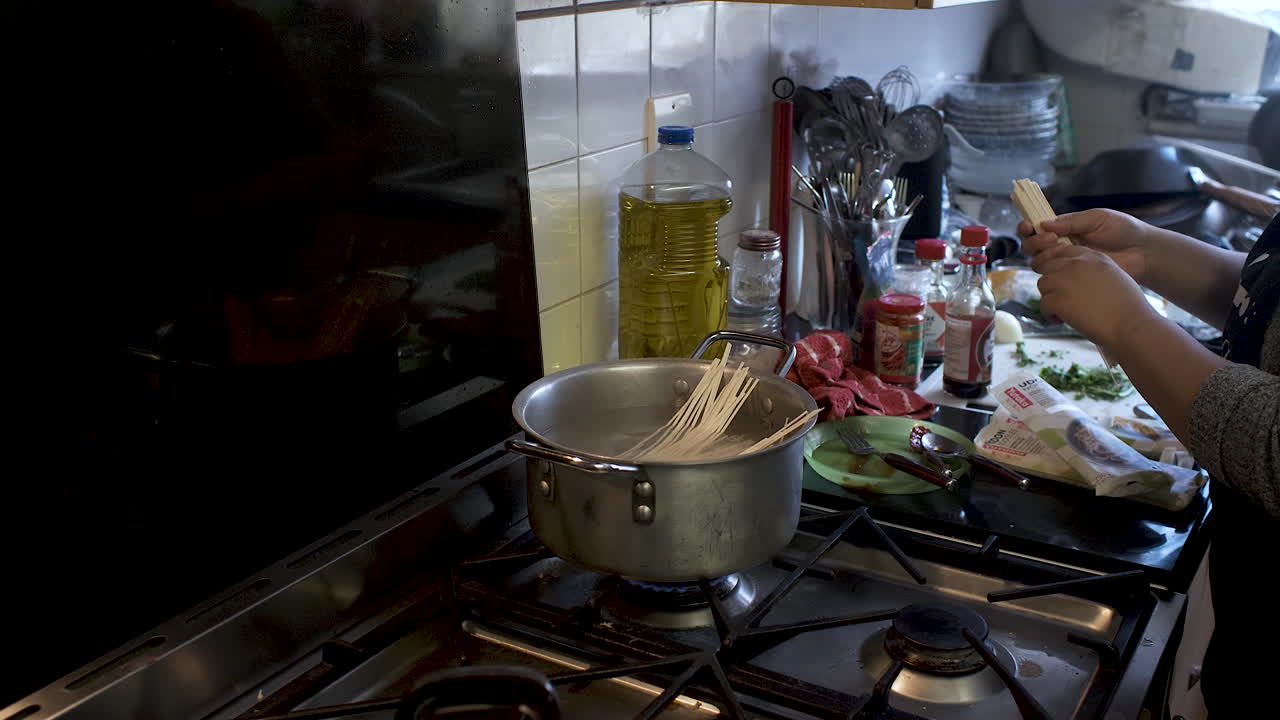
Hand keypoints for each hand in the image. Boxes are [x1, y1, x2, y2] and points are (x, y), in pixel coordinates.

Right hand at [1017, 208, 1152, 284]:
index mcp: (1066, 229)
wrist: (1143, 252)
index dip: (1028, 227)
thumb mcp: (1098, 218)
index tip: (1029, 226)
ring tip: (1059, 249)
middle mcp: (1062, 247)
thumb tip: (1044, 224)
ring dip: (1041, 255)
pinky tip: (1062, 265)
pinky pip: (1054, 278)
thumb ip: (1071, 221)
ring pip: (1038, 263)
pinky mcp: (1074, 279)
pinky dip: (1051, 272)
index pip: (1038, 228)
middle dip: (1034, 241)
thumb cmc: (1124, 230)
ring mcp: (1067, 264)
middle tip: (1051, 239)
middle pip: (1032, 247)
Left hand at [1032, 244, 1159, 349]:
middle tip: (1061, 298)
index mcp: (1093, 257)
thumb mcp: (1114, 277)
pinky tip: (1062, 321)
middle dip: (1052, 282)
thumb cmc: (1128, 307)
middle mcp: (1076, 264)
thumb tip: (1078, 280)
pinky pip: (1043, 304)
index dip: (1059, 267)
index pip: (1064, 252)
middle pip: (1048, 266)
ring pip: (1043, 284)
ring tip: (1063, 312)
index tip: (1062, 281)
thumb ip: (1093, 272)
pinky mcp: (1058, 299)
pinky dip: (1049, 314)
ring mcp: (1065, 280)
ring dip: (1050, 298)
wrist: (1130, 324)